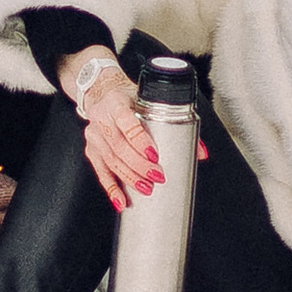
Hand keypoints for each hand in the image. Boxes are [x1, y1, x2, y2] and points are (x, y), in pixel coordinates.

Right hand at [55, 46, 211, 211]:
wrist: (101, 91)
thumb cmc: (129, 97)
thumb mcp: (150, 102)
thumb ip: (177, 124)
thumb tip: (200, 153)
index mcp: (117, 103)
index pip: (128, 124)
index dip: (140, 141)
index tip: (154, 155)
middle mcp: (103, 118)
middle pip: (119, 147)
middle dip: (138, 165)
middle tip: (157, 177)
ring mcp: (95, 135)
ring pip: (110, 160)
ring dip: (129, 178)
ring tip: (146, 188)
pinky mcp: (91, 149)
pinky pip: (101, 171)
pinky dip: (111, 188)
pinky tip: (120, 200)